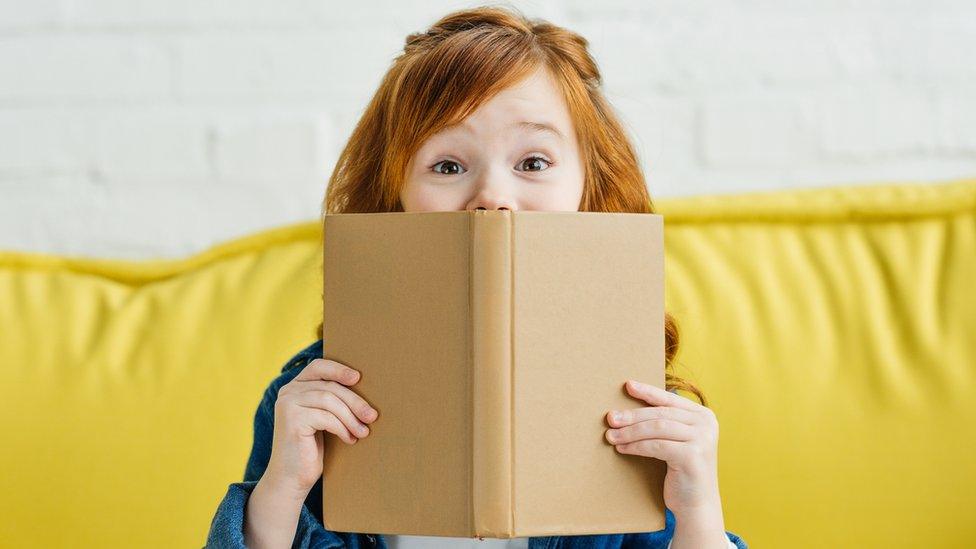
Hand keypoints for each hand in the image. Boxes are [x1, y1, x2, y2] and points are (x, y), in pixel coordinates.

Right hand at [264, 358, 379, 497]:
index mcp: (294, 387)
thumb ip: (332, 400)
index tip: (358, 378)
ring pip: (329, 400)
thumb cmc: (311, 448)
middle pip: (329, 386)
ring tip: (363, 432)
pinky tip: (350, 440)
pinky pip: (326, 417)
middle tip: (372, 416)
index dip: (339, 369)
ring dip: (351, 417)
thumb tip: (364, 388)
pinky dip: (342, 428)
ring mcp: (287, 405)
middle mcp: (288, 392)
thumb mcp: (323, 418)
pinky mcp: (291, 420)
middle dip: (355, 401)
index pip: (319, 367)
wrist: (291, 478)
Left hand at [604, 379, 722, 517]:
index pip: (670, 399)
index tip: (627, 386)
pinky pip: (656, 446)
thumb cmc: (681, 470)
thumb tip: (627, 408)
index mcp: (704, 415)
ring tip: (611, 435)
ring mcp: (702, 439)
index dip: (647, 392)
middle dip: (632, 415)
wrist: (697, 504)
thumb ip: (664, 422)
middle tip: (610, 418)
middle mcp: (706, 424)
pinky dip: (636, 446)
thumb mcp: (677, 441)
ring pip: (656, 428)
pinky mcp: (692, 456)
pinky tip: (622, 448)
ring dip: (630, 431)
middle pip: (660, 413)